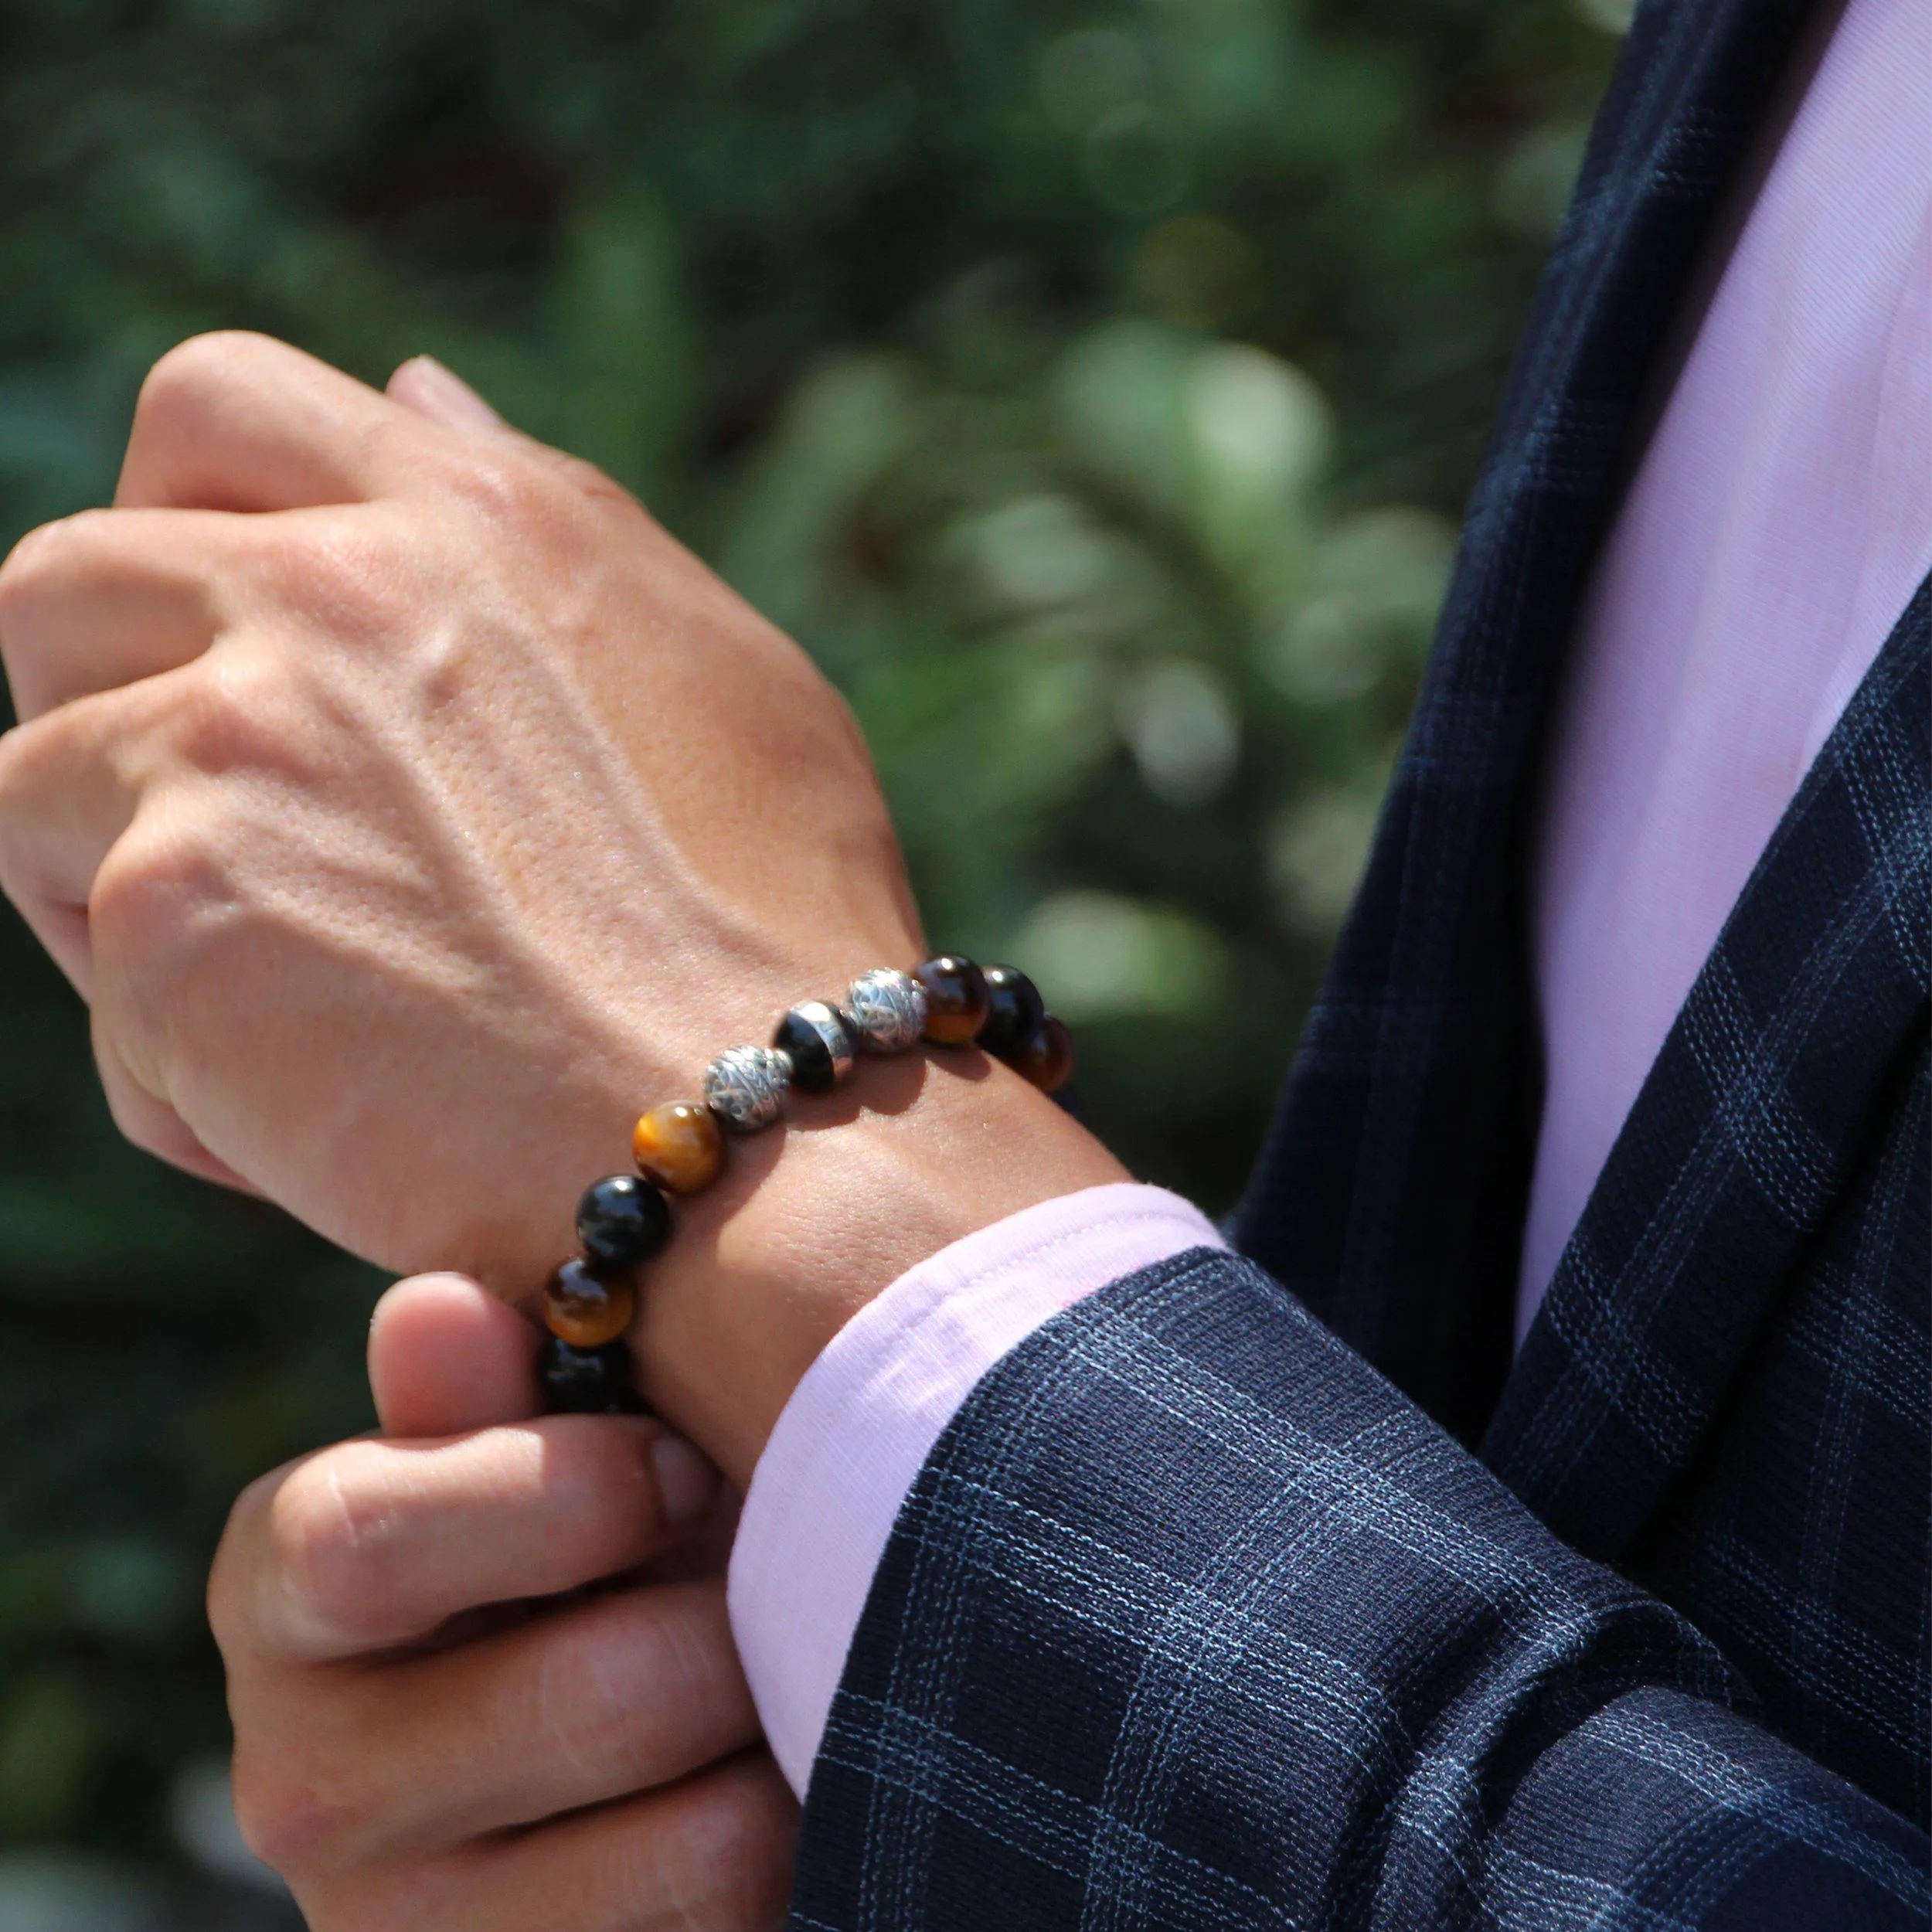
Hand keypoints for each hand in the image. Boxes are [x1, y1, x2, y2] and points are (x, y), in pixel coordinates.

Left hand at [0, 337, 1123, 1479]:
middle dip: (107, 715)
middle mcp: (339, 587)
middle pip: (62, 582)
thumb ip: (559, 521)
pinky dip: (187, 1074)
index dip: (184, 519)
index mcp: (479, 517)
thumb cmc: (783, 930)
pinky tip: (336, 1120)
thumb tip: (413, 384)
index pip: (224, 409)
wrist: (769, 1135)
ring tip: (300, 1007)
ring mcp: (239, 733)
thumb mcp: (727, 674)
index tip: (223, 646)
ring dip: (124, 901)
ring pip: (31, 788)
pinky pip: (103, 992)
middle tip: (227, 845)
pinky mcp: (172, 901)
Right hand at [209, 1272, 796, 1929]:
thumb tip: (440, 1311)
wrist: (616, 1762)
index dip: (573, 1490)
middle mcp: (300, 1783)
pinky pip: (729, 1927)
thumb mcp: (544, 1452)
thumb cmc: (590, 1547)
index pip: (360, 1540)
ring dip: (784, 1738)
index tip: (683, 1464)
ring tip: (773, 1688)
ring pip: (707, 1840)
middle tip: (761, 1585)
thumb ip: (494, 1390)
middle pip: (605, 1693)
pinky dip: (796, 1849)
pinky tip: (769, 1793)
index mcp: (284, 1586)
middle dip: (732, 1620)